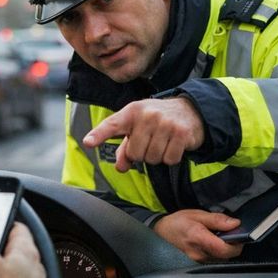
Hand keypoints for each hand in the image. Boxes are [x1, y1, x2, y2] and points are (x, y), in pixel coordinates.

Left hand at [83, 97, 204, 171]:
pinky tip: (174, 145)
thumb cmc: (156, 121)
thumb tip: (120, 167)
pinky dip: (171, 158)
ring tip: (163, 142)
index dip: (99, 134)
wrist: (190, 110)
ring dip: (157, 157)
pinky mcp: (181, 133)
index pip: (112, 125)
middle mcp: (147, 115)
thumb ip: (125, 148)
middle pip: (135, 154)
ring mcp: (165, 123)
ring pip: (152, 159)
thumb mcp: (137, 128)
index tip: (87, 142)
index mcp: (131, 112)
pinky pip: (169, 160)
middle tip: (150, 142)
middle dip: (142, 154)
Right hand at [153, 209, 243, 262]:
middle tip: (230, 232)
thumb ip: (217, 219)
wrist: (163, 231)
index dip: (237, 242)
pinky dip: (220, 250)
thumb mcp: (197, 214)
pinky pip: (217, 259)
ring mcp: (199, 260)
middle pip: (227, 255)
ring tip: (220, 235)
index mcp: (198, 239)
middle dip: (233, 244)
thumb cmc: (178, 222)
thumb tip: (235, 224)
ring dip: (227, 248)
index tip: (239, 232)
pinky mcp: (200, 263)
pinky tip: (215, 242)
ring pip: (223, 258)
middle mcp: (199, 254)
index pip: (226, 248)